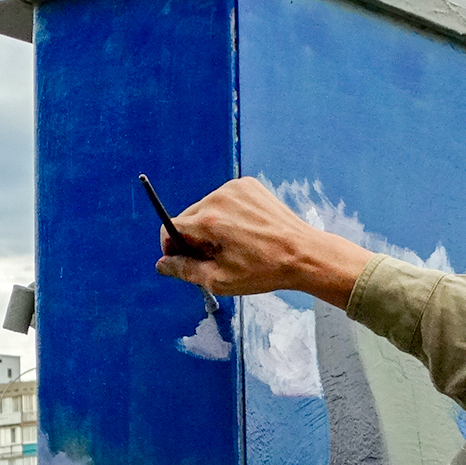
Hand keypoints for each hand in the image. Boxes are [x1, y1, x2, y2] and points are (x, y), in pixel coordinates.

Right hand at [155, 176, 374, 306]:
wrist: (303, 254)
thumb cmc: (264, 270)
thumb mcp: (220, 280)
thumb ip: (185, 270)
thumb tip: (162, 265)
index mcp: (208, 220)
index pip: (170, 228)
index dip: (173, 248)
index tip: (185, 261)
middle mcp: (218, 197)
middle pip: (188, 217)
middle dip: (194, 238)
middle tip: (215, 257)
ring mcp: (235, 188)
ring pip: (206, 207)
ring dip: (211, 224)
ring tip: (235, 245)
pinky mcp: (249, 184)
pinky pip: (226, 199)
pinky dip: (228, 213)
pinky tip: (245, 230)